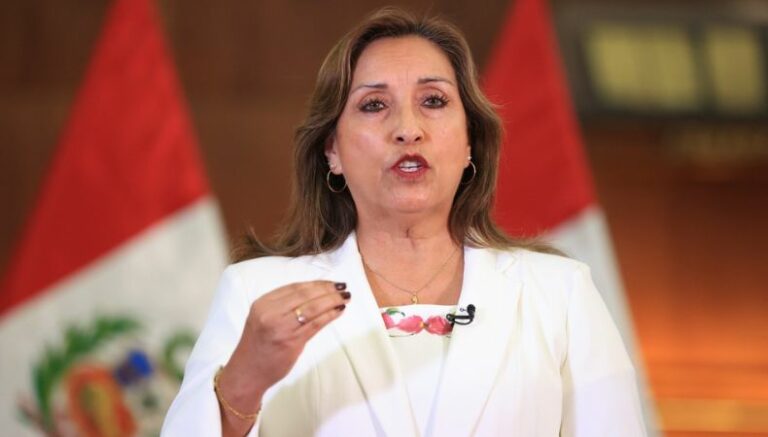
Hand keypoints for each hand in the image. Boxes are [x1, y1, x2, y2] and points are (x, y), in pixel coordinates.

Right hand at [217, 281, 349, 433]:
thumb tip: (314, 293)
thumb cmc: (257, 346)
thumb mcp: (262, 318)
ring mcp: (281, 327)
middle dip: (327, 289)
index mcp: (263, 304)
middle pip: (305, 294)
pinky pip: (315, 324)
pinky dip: (329, 315)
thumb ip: (281, 305)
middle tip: (342, 286)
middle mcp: (271, 313)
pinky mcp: (291, 342)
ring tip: (345, 297)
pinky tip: (339, 311)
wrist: (247, 372)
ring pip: (313, 308)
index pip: (295, 287)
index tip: (330, 282)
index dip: (316, 283)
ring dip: (332, 300)